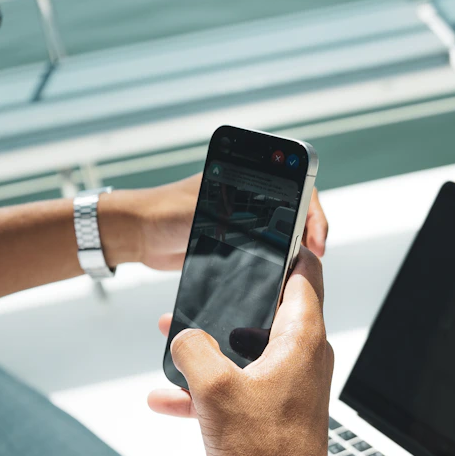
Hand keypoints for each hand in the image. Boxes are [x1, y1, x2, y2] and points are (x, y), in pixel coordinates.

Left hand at [101, 174, 327, 271]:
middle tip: (314, 256)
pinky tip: (277, 277)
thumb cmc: (165, 212)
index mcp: (247, 178)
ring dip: (293, 249)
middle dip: (309, 233)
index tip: (315, 238)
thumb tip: (268, 227)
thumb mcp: (207, 209)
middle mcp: (251, 197)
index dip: (313, 213)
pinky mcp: (235, 242)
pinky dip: (274, 262)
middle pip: (296, 212)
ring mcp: (244, 220)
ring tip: (298, 269)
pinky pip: (264, 250)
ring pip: (283, 233)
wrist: (139, 234)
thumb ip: (236, 214)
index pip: (297, 188)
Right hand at [148, 248, 332, 455]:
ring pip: (246, 352)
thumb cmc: (263, 453)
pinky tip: (164, 399)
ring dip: (209, 347)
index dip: (289, 245)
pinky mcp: (276, 417)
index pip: (305, 273)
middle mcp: (304, 359)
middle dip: (228, 299)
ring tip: (168, 341)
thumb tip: (184, 336)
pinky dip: (206, 390)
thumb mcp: (214, 389)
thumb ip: (193, 349)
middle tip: (202, 284)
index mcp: (303, 339)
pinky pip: (238, 390)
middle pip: (268, 310)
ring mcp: (292, 389)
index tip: (273, 226)